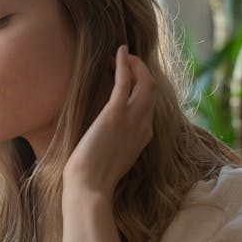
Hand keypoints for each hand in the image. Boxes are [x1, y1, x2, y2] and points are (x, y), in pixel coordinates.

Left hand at [63, 45, 155, 201]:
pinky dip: (124, 63)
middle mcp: (144, 126)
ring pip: (144, 81)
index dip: (140, 88)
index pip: (149, 105)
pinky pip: (125, 81)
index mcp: (143, 137)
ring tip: (119, 56)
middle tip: (123, 62)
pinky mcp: (115, 114)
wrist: (89, 189)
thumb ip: (113, 144)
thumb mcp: (110, 159)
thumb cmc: (92, 180)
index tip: (125, 79)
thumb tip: (102, 138)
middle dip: (140, 71)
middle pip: (151, 90)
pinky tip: (118, 52)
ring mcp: (132, 119)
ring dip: (134, 64)